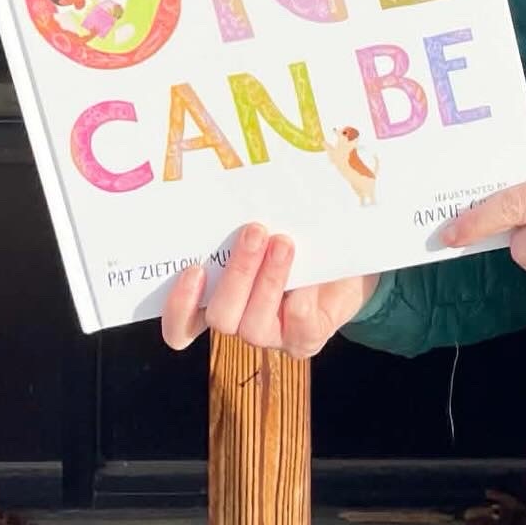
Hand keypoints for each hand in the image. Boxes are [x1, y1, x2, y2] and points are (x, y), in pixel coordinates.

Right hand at [160, 223, 378, 357]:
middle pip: (219, 317)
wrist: (346, 261)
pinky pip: (296, 324)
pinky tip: (310, 270)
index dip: (179, 306)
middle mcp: (238, 321)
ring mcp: (271, 335)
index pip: (182, 324)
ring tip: (284, 242)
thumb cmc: (297, 236)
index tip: (193, 269)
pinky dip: (301, 294)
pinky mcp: (304, 340)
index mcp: (218, 296)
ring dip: (267, 281)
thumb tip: (235, 184)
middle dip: (236, 274)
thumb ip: (246, 217)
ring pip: (253, 326)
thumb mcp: (270, 224)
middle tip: (254, 231)